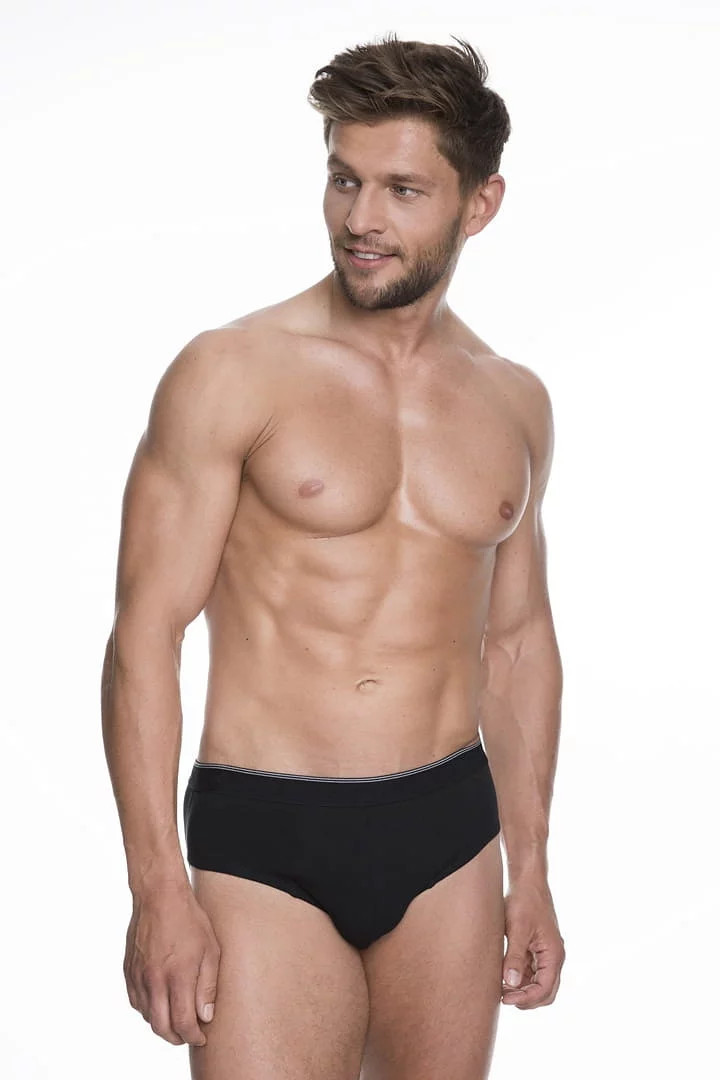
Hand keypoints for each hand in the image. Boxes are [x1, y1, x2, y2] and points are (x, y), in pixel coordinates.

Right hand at [123, 881, 220, 1045]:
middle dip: (177, 1037)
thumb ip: (208, 986)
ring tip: (177, 1018)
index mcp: (178, 976)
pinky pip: (136, 1001)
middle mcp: (155, 980)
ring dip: (162, 1024)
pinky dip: (148, 1009)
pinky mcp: (129, 970)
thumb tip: (205, 1016)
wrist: (159, 896)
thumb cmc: (189, 919)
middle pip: (161, 1027)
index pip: (183, 1022)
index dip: (193, 1036)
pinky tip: (160, 1003)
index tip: (201, 1037)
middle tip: (188, 1035)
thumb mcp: (210, 950)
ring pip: (147, 1016)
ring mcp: (139, 976)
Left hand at [501, 877, 564, 1008]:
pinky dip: (520, 977)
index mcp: (554, 954)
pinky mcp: (537, 948)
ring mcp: (546, 953)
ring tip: (501, 988)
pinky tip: (504, 975)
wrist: (527, 880)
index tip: (506, 999)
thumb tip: (511, 984)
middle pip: (545, 991)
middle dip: (526, 998)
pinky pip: (532, 971)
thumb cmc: (524, 901)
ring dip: (523, 989)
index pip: (544, 989)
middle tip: (504, 998)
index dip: (526, 998)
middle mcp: (554, 956)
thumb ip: (514, 957)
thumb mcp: (517, 929)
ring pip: (538, 983)